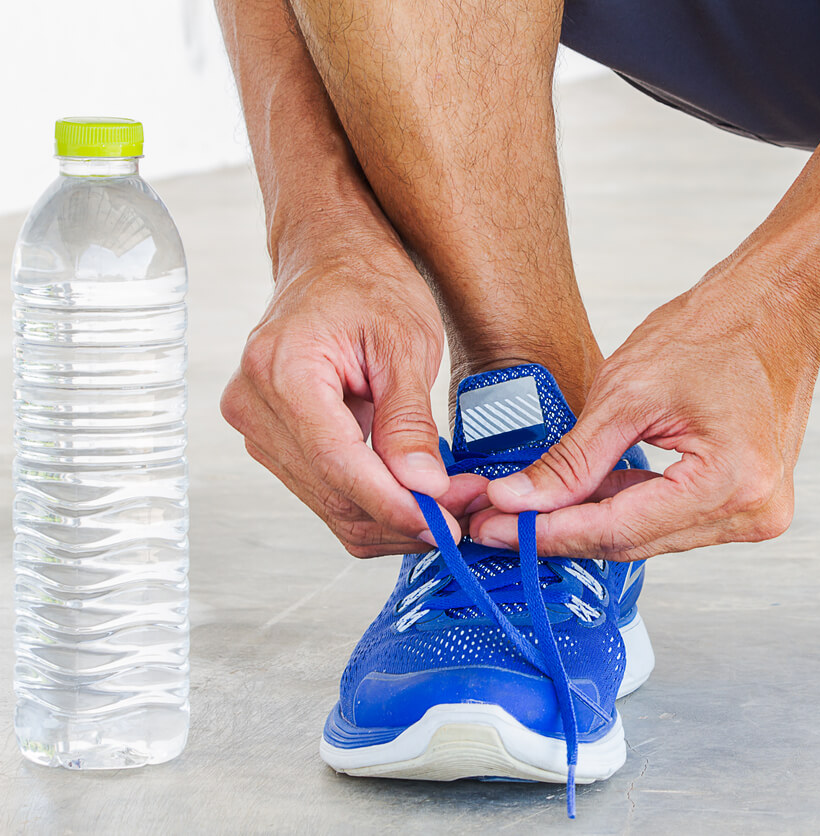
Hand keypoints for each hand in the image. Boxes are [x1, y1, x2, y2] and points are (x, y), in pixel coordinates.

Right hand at [220, 228, 486, 556]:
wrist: (331, 255)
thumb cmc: (367, 279)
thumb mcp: (407, 341)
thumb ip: (410, 420)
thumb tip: (423, 486)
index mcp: (281, 372)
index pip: (339, 466)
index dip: (396, 505)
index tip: (446, 524)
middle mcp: (254, 406)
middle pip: (333, 496)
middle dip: (405, 516)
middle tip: (468, 512)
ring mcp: (258, 427)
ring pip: (331, 506)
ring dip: (394, 516)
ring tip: (453, 502)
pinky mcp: (275, 440)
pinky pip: (327, 491)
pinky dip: (377, 501)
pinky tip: (419, 493)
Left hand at [470, 265, 819, 560]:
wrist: (777, 306)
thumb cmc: (714, 331)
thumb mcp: (627, 392)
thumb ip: (571, 461)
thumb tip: (514, 504)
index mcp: (730, 483)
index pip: (616, 530)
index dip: (545, 533)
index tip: (489, 529)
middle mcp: (753, 512)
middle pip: (632, 542)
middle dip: (558, 530)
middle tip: (492, 521)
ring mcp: (757, 512)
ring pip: (647, 536)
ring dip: (589, 521)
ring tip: (527, 506)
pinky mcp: (748, 503)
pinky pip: (670, 519)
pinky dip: (625, 507)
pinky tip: (583, 494)